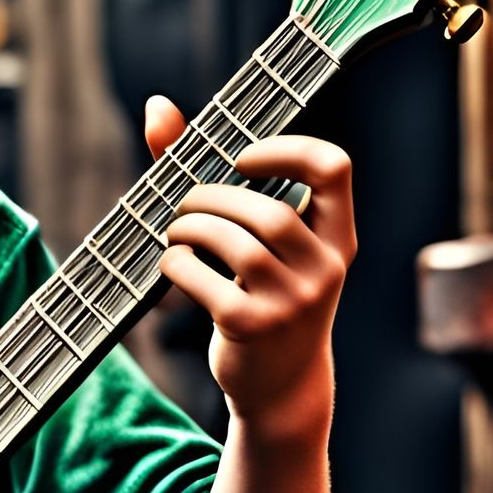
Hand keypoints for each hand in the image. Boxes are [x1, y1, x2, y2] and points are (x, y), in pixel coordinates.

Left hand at [144, 95, 356, 440]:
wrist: (280, 385)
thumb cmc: (262, 296)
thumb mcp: (258, 246)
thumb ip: (208, 174)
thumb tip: (156, 107)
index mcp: (336, 237)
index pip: (333, 168)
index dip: (285, 150)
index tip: (241, 158)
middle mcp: (325, 268)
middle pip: (268, 210)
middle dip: (212, 199)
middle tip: (184, 208)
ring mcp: (294, 302)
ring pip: (236, 243)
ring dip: (190, 229)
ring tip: (174, 234)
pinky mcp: (254, 328)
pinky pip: (205, 281)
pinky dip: (177, 265)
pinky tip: (172, 267)